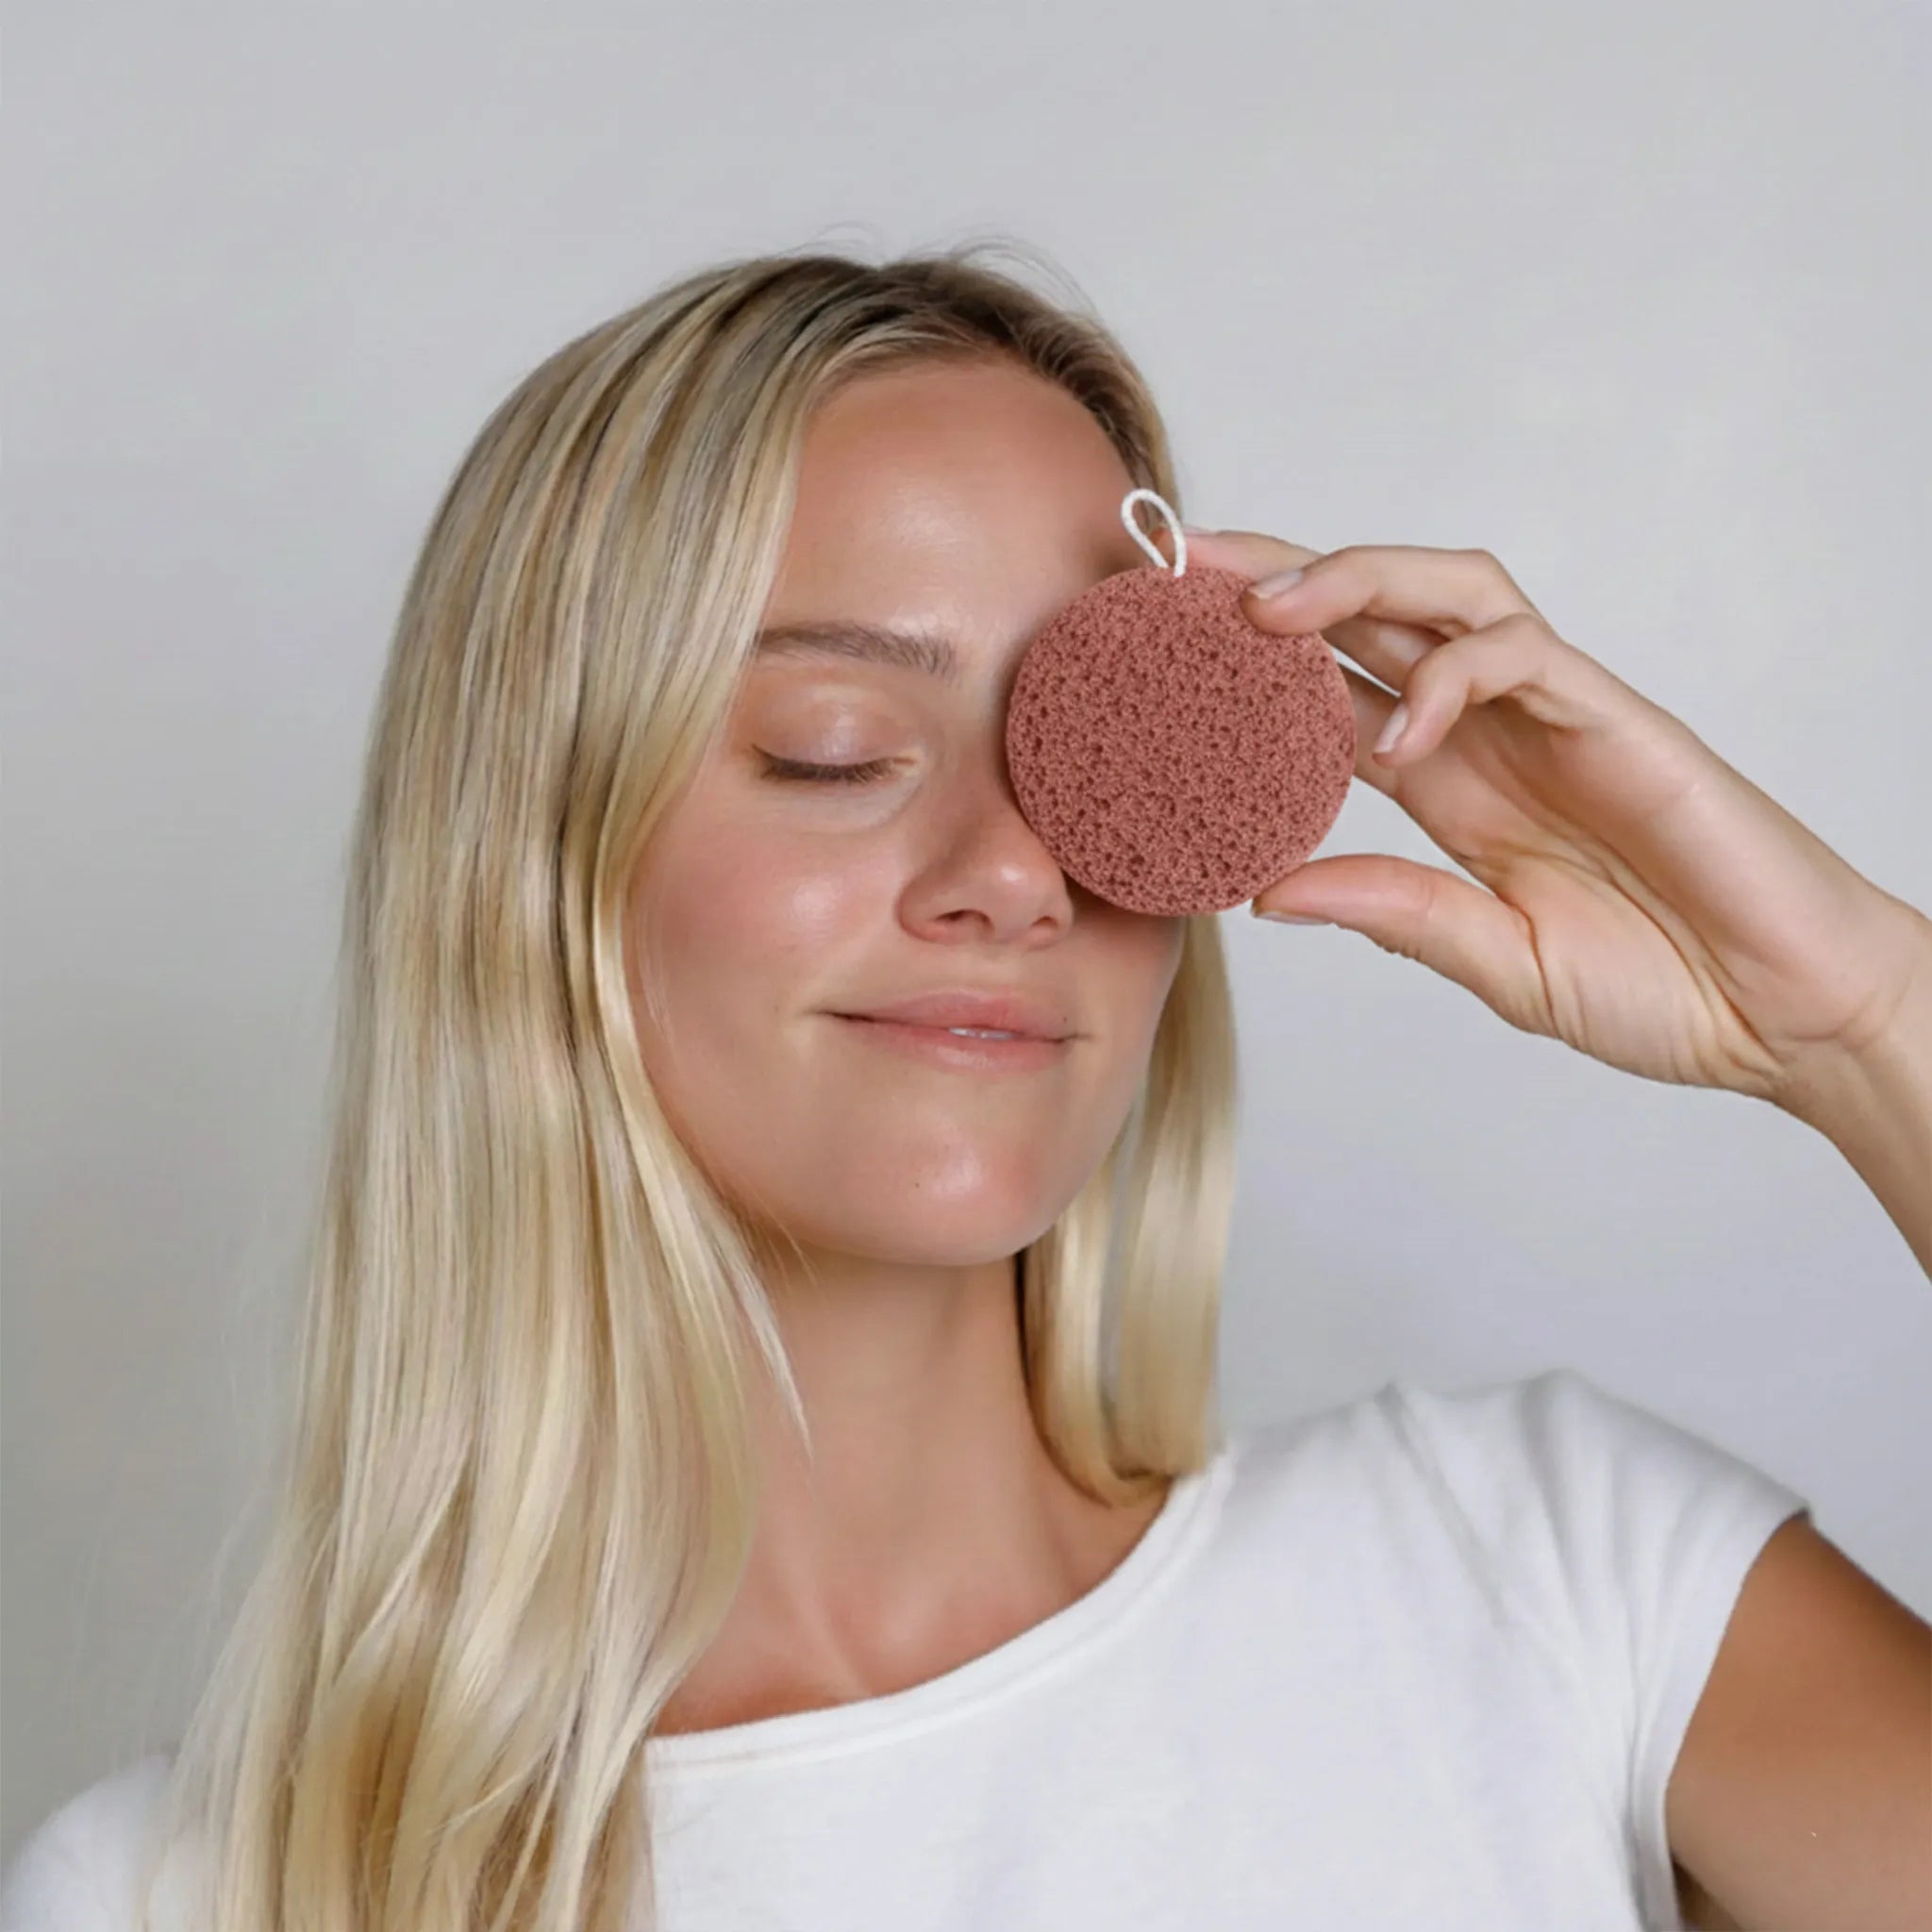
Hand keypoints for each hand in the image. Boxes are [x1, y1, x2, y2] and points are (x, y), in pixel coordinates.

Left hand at [1178, 527, 1931, 1106]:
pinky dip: (1453, 678)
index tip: (1151, 646)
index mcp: (1448, 785)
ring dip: (1352, 581)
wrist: (1785, 1016)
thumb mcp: (1495, 962)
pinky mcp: (1618, 719)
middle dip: (1270, 574)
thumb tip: (1265, 892)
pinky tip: (1402, 737)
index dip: (1242, 660)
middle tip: (1174, 563)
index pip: (1325, 689)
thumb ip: (1394, 916)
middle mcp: (1487, 732)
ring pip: (1446, 591)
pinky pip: (1524, 657)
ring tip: (1265, 612)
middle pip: (1369, 610)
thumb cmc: (1659, 988)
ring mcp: (1553, 715)